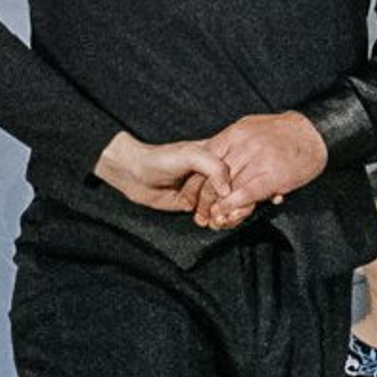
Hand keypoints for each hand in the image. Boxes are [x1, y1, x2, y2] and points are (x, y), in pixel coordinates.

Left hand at [94, 131, 233, 214]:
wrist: (133, 174)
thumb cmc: (159, 159)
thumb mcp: (190, 155)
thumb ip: (213, 167)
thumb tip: (229, 190)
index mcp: (217, 154)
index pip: (240, 171)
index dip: (243, 185)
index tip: (241, 198)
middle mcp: (212, 172)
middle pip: (233, 190)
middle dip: (233, 204)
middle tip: (226, 213)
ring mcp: (203, 188)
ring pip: (222, 204)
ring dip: (221, 214)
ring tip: (216, 219)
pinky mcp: (193, 203)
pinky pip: (208, 213)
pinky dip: (210, 220)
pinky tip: (205, 221)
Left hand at [192, 110, 327, 229]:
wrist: (315, 133)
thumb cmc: (282, 133)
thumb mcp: (250, 128)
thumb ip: (231, 144)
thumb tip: (212, 158)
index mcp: (235, 133)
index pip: (204, 159)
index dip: (195, 180)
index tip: (189, 195)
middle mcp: (244, 144)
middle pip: (213, 175)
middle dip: (202, 197)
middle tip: (198, 213)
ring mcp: (258, 159)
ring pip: (228, 187)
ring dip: (216, 207)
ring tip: (210, 219)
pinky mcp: (273, 175)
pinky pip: (246, 193)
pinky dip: (232, 206)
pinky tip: (225, 214)